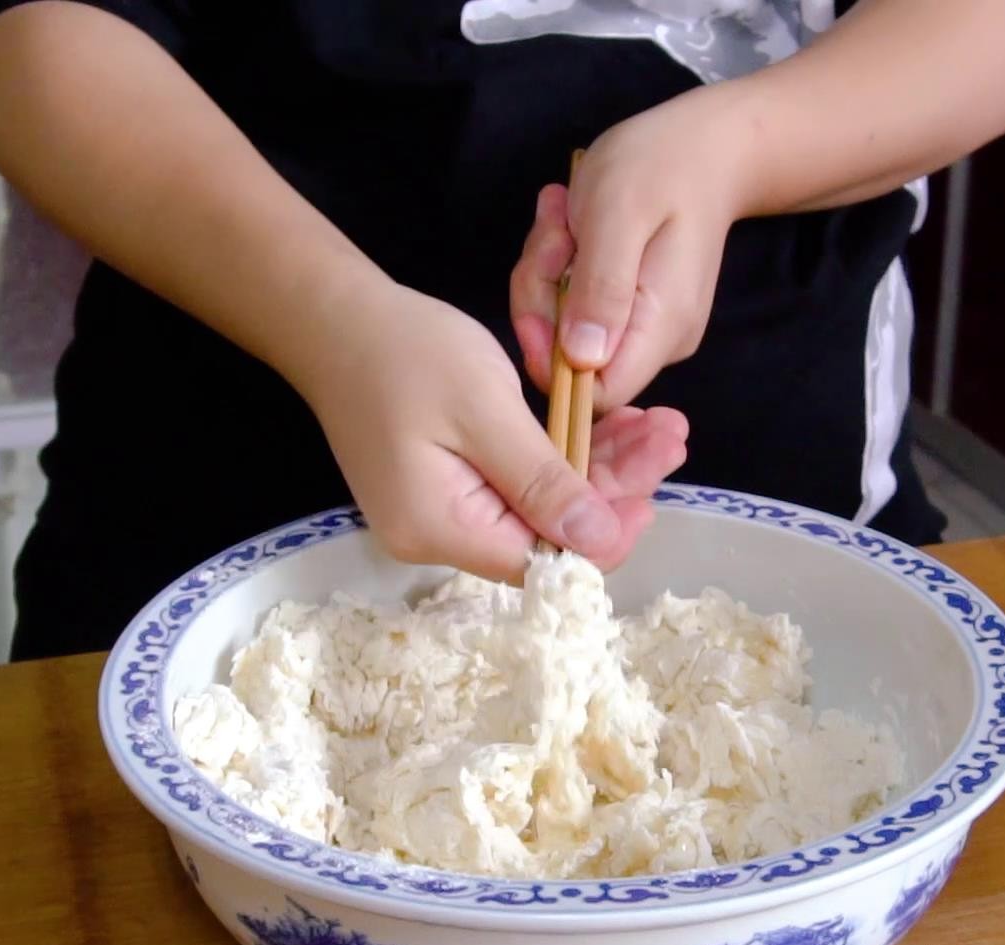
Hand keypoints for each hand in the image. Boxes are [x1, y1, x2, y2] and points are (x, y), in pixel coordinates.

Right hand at [301, 279, 687, 581]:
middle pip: (548, 536)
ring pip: (540, 509)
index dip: (608, 531)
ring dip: (599, 467)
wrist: (334, 320)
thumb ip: (543, 483)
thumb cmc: (405, 353)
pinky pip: (518, 488)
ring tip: (655, 423)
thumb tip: (600, 543)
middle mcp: (438, 538)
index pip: (545, 563)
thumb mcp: (486, 411)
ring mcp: (441, 515)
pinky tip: (608, 423)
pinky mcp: (448, 488)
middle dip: (616, 487)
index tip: (655, 478)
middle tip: (670, 430)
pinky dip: (563, 457)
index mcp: (442, 529)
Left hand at [510, 90, 746, 410]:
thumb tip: (581, 360)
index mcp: (660, 325)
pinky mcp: (627, 308)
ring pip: (562, 327)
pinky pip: (571, 303)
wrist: (704, 146)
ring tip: (564, 213)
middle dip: (544, 294)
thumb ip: (601, 287)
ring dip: (547, 269)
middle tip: (557, 231)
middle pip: (570, 358)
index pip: (599, 393)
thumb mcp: (620, 213)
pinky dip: (558, 263)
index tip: (542, 289)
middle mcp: (656, 339)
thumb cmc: (663, 166)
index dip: (551, 358)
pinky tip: (570, 220)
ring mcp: (642, 326)